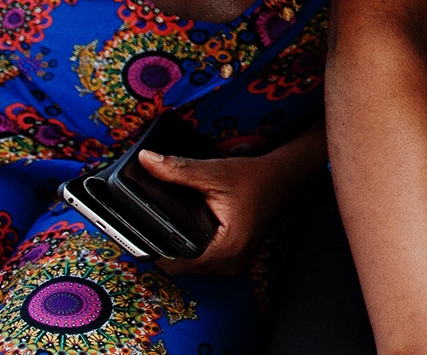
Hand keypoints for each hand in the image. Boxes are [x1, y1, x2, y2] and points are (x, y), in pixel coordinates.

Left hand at [136, 146, 287, 275]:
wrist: (286, 179)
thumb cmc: (256, 177)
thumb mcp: (215, 172)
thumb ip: (178, 170)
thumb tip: (145, 160)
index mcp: (225, 250)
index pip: (172, 263)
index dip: (153, 246)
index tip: (139, 228)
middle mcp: (229, 263)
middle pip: (179, 266)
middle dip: (164, 246)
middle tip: (152, 221)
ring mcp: (232, 263)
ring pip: (190, 265)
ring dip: (177, 249)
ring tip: (168, 224)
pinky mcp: (233, 258)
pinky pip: (202, 260)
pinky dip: (192, 247)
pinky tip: (186, 229)